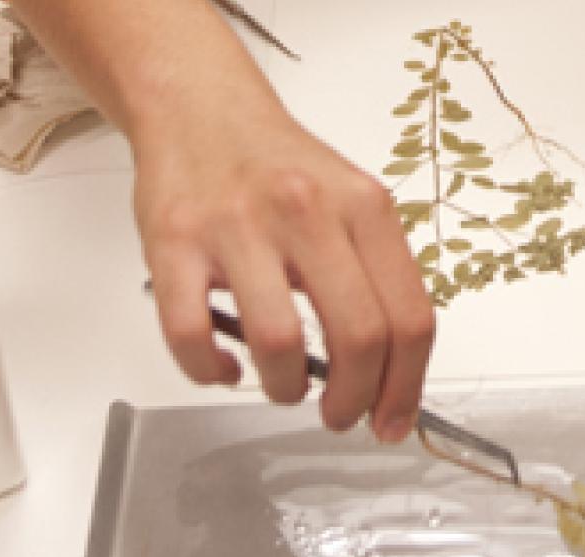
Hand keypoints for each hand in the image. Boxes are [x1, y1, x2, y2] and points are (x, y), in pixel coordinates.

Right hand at [135, 106, 434, 440]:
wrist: (202, 110)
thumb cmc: (280, 168)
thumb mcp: (353, 205)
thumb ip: (376, 279)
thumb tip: (393, 371)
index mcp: (364, 209)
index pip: (410, 319)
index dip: (406, 386)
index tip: (393, 418)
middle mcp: (307, 213)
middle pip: (358, 338)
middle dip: (353, 399)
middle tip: (341, 414)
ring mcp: (238, 228)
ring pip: (278, 343)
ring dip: (284, 389)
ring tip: (284, 386)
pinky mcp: (174, 244)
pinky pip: (191, 333)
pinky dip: (208, 371)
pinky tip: (222, 366)